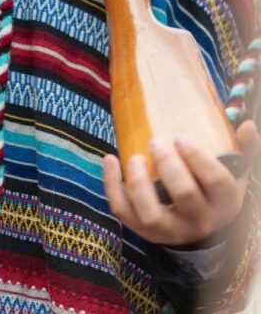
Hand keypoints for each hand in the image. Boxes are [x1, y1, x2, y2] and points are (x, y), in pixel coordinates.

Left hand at [103, 120, 260, 246]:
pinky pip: (124, 213)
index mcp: (225, 203)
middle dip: (168, 166)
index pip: (216, 182)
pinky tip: (110, 159)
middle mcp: (200, 221)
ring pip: (151, 214)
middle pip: (185, 195)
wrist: (202, 231)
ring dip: (139, 184)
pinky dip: (112, 187)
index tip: (180, 138)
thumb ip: (245, 150)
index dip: (198, 159)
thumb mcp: (235, 174)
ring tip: (134, 158)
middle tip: (156, 142)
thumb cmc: (216, 193)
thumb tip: (248, 124)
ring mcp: (171, 230)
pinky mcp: (145, 231)